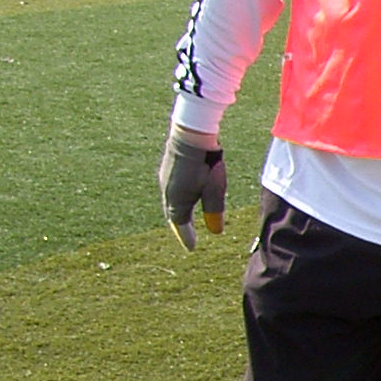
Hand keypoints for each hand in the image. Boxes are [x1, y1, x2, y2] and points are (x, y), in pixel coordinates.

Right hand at [160, 125, 227, 249]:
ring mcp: (164, 178)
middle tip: (187, 236)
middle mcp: (166, 191)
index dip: (186, 236)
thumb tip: (216, 231)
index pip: (180, 225)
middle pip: (172, 214)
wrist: (191, 132)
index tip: (192, 248)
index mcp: (177, 200)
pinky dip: (177, 198)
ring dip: (178, 212)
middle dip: (180, 226)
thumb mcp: (214, 190)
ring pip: (170, 201)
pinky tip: (183, 195)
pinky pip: (170, 189)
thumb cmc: (205, 162)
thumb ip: (214, 211)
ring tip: (184, 219)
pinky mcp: (166, 167)